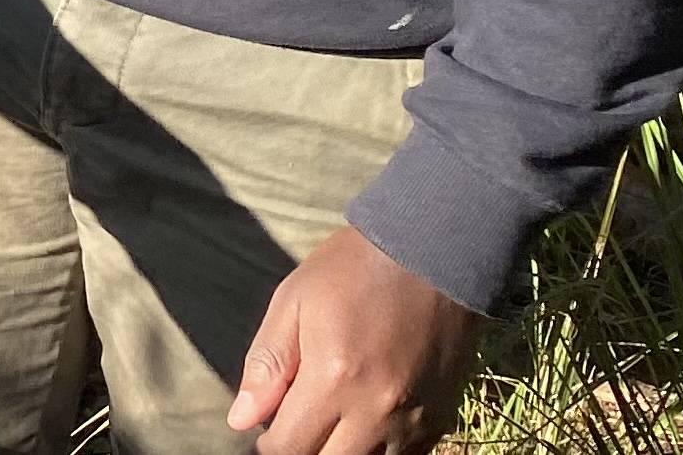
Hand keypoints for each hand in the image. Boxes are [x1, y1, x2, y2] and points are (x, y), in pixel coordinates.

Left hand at [226, 226, 482, 454]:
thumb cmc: (353, 269)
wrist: (434, 249)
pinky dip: (381, 448)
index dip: (269, 444)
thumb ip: (267, 365)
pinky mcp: (441, 417)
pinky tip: (367, 421)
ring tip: (333, 418)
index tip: (266, 429)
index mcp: (334, 379)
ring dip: (344, 450)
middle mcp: (377, 410)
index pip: (288, 448)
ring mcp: (414, 419)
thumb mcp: (294, 302)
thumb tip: (241, 420)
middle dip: (305, 450)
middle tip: (298, 424)